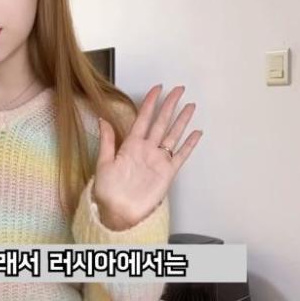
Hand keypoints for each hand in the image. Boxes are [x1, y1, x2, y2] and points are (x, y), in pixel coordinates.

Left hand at [93, 84, 202, 230]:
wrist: (119, 212)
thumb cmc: (108, 190)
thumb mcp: (104, 163)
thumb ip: (108, 140)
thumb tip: (103, 119)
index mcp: (131, 144)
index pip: (143, 118)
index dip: (150, 102)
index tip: (157, 88)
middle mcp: (146, 149)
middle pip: (161, 121)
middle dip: (170, 104)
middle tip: (178, 90)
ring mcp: (158, 160)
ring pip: (173, 134)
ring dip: (182, 120)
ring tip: (190, 106)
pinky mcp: (167, 172)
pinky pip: (181, 155)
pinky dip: (189, 144)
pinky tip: (196, 133)